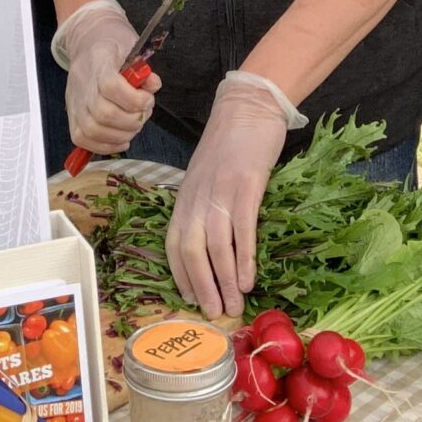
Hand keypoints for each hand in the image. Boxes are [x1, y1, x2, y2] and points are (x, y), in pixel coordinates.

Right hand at [56, 0, 155, 156]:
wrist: (88, 38)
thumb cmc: (113, 42)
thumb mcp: (133, 47)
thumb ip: (144, 68)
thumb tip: (152, 86)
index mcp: (98, 60)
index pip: (110, 86)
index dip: (133, 99)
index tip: (147, 98)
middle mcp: (82, 82)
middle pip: (102, 113)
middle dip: (131, 121)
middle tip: (143, 114)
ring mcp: (74, 100)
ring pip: (92, 130)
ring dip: (120, 135)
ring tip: (134, 126)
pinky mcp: (71, 113)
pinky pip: (81, 138)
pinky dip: (103, 146)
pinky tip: (121, 140)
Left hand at [166, 71, 298, 317]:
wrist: (248, 107)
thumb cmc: (229, 145)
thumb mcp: (207, 177)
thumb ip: (205, 206)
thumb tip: (212, 246)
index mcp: (185, 197)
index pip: (173, 244)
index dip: (180, 275)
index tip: (191, 301)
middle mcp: (196, 197)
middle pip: (190, 250)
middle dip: (202, 287)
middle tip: (215, 314)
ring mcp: (220, 191)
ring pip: (216, 245)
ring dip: (223, 280)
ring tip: (235, 305)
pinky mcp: (245, 185)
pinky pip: (241, 228)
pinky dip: (243, 257)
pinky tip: (248, 278)